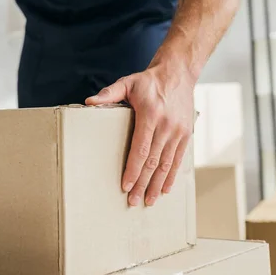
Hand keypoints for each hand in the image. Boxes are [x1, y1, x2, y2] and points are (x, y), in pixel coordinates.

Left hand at [85, 60, 194, 206]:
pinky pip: (178, 159)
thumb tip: (89, 102)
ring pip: (166, 164)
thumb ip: (109, 94)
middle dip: (143, 183)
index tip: (126, 185)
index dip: (133, 169)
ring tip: (149, 201)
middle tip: (134, 201)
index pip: (140, 148)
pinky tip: (165, 189)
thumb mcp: (128, 82)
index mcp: (150, 115)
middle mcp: (167, 126)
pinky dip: (171, 176)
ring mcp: (178, 132)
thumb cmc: (149, 81)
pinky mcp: (186, 135)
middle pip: (153, 161)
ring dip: (157, 185)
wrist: (178, 73)